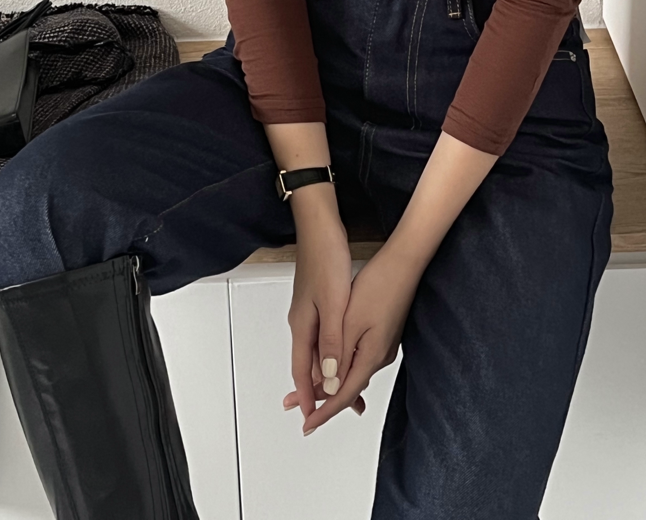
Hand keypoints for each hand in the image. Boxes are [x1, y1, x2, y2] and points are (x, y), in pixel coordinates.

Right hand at [282, 208, 356, 424]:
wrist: (320, 226)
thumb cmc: (325, 258)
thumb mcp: (332, 304)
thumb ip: (331, 341)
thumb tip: (329, 377)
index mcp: (302, 325)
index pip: (302, 372)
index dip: (308, 398)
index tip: (313, 420)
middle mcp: (302, 321)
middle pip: (309, 365)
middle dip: (319, 391)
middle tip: (331, 412)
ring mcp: (309, 310)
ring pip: (318, 352)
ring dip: (328, 373)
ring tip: (343, 391)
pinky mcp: (318, 301)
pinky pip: (323, 337)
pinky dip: (332, 353)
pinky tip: (342, 354)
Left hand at [295, 241, 422, 435]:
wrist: (403, 264)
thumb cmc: (378, 286)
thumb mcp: (350, 320)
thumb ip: (339, 354)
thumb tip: (329, 385)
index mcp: (371, 356)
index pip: (343, 395)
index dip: (323, 411)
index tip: (307, 425)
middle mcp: (379, 357)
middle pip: (347, 387)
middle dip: (322, 397)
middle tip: (296, 404)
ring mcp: (383, 346)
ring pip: (352, 372)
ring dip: (331, 381)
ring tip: (309, 387)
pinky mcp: (383, 335)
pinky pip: (359, 359)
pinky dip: (343, 366)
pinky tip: (334, 362)